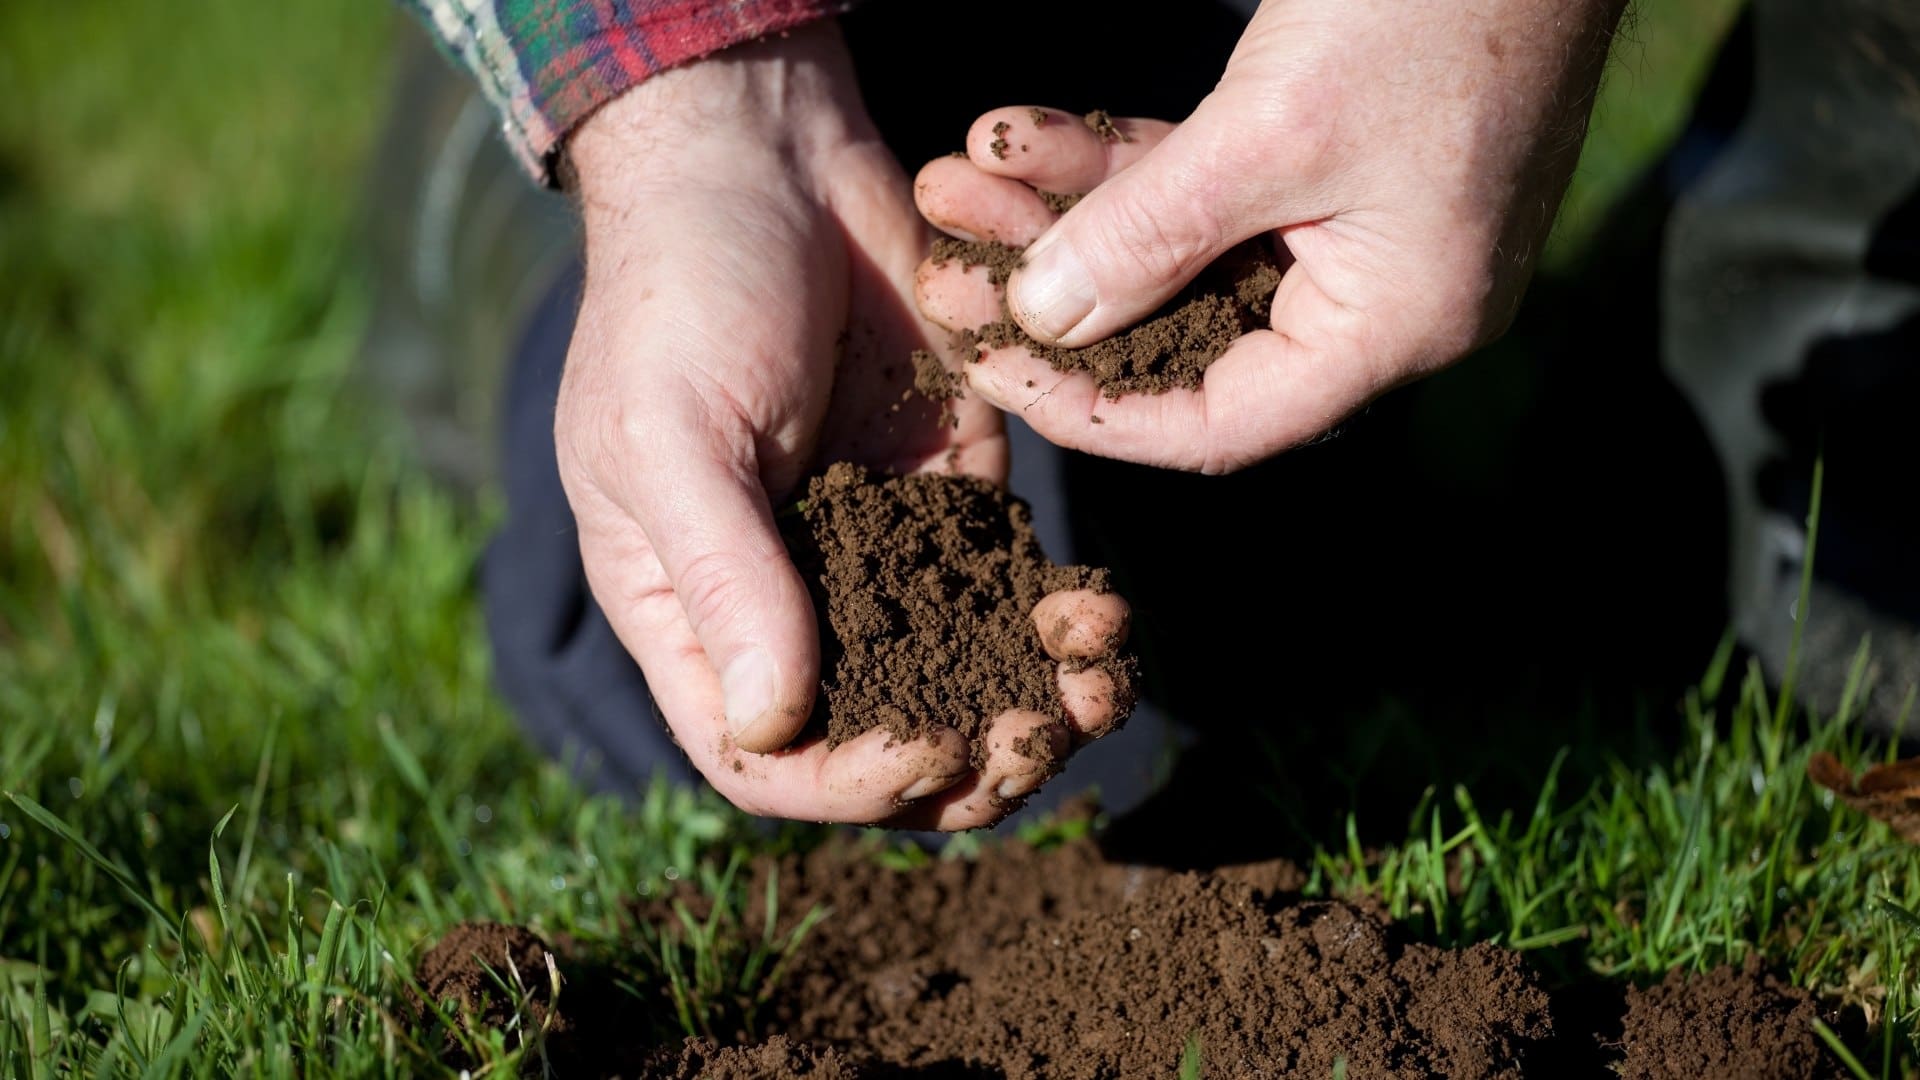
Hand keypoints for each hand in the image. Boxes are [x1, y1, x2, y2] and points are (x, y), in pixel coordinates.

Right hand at [555, 24, 1127, 828]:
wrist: (766, 154)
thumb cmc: (682, 290)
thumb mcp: (674, 435)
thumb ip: (726, 579)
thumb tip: (775, 724)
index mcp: (688, 608)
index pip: (761, 757)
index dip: (846, 782)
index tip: (927, 749)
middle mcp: (785, 596)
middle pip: (878, 736)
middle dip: (967, 759)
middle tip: (1039, 740)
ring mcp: (875, 545)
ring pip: (959, 674)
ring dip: (1033, 702)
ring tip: (1098, 685)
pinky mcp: (953, 486)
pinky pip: (1009, 585)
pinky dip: (1058, 618)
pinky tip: (1102, 613)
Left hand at [914, 0, 1624, 472]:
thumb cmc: (1434, 8)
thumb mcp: (1270, 131)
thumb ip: (1149, 233)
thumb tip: (1041, 317)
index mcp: (1395, 327)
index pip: (1219, 421)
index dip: (1093, 408)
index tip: (991, 365)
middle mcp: (1377, 298)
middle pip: (1181, 332)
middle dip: (1055, 291)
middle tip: (946, 267)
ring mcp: (1355, 228)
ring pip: (1180, 250)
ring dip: (1069, 212)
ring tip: (961, 175)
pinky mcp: (1332, 162)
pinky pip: (1206, 186)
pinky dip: (1120, 162)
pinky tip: (1023, 134)